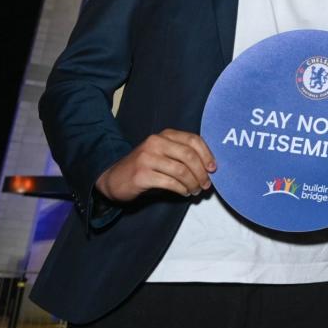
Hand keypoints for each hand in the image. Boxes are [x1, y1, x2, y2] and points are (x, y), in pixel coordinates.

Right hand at [95, 129, 215, 201]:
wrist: (114, 178)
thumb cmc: (145, 166)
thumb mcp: (163, 153)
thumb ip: (182, 154)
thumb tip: (209, 167)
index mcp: (164, 135)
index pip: (193, 140)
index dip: (207, 155)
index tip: (213, 168)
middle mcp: (156, 143)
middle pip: (189, 155)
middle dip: (202, 172)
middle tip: (206, 184)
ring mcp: (147, 157)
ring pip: (181, 170)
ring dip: (193, 183)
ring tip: (195, 190)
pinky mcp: (142, 174)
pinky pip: (170, 182)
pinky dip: (181, 189)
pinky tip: (184, 192)